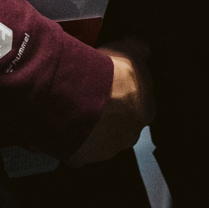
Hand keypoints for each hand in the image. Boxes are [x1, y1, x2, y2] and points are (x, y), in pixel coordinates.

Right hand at [65, 41, 155, 167]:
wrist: (79, 97)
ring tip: (74, 111)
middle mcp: (130, 135)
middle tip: (92, 99)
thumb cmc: (110, 74)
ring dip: (90, 128)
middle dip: (109, 115)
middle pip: (121, 126)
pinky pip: (76, 150)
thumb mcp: (128, 50)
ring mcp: (106, 150)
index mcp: (145, 111)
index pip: (139, 105)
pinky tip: (62, 126)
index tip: (111, 87)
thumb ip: (139, 50)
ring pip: (98, 140)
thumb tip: (144, 48)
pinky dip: (71, 140)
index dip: (125, 95)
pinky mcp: (83, 159)